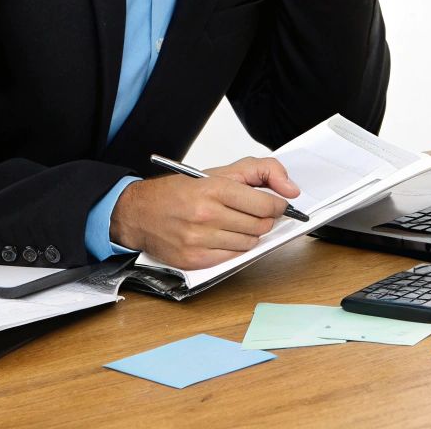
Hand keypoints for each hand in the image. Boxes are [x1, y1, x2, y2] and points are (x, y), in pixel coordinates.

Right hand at [111, 157, 301, 269]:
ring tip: (237, 224)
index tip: (278, 204)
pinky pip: (232, 256)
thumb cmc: (179, 192)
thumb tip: (291, 189)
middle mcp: (206, 215)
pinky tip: (224, 236)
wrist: (138, 213)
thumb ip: (262, 171)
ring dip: (250, 234)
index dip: (278, 205)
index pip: (266, 204)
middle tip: (254, 213)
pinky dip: (234, 247)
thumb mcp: (220, 171)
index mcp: (214, 189)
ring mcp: (199, 240)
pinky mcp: (194, 260)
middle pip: (260, 225)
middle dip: (264, 219)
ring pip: (249, 243)